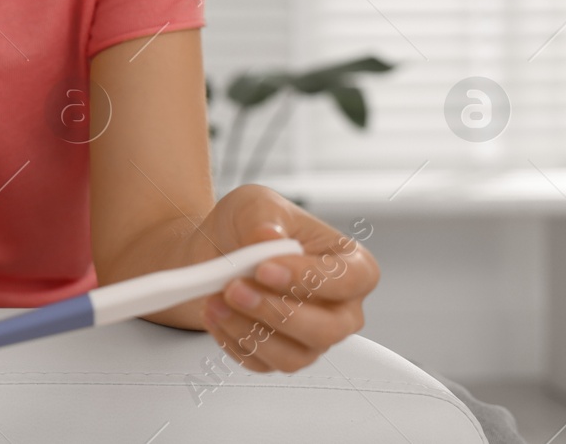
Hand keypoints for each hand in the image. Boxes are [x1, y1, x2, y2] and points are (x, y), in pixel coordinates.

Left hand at [199, 184, 378, 372]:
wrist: (215, 249)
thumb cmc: (249, 227)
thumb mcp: (255, 203)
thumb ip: (264, 218)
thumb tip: (270, 238)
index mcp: (350, 264)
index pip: (350, 280)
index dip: (309, 278)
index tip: (265, 268)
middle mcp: (340, 308)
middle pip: (326, 330)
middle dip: (275, 312)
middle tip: (234, 287)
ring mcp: (312, 337)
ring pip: (293, 356)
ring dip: (249, 330)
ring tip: (216, 298)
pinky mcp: (281, 355)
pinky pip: (261, 362)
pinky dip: (232, 339)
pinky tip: (216, 311)